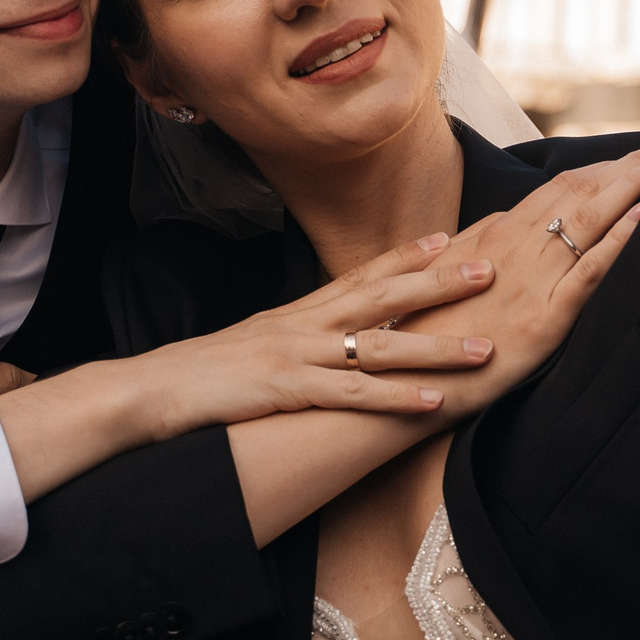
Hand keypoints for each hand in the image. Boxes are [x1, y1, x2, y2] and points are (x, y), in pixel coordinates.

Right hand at [0, 232, 514, 499]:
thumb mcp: (253, 347)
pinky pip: (353, 396)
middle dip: (440, 282)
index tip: (452, 236)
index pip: (360, 274)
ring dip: (437, 347)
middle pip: (382, 296)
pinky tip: (434, 403)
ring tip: (485, 348)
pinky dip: (397, 399)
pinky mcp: (287, 392)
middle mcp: (303, 324)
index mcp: (296, 313)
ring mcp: (296, 356)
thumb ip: (292, 340)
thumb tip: (322, 341)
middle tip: (492, 266)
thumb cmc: (200, 378)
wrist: (147, 393)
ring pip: (380, 347)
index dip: (407, 255)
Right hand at [389, 146, 639, 419]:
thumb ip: (479, 238)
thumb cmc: (427, 326)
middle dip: (625, 168)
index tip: (628, 156)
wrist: (411, 378)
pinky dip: (619, 238)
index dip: (597, 168)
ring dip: (632, 188)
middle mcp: (517, 248)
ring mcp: (534, 281)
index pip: (557, 187)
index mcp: (496, 233)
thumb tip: (510, 213)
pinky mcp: (546, 318)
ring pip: (590, 220)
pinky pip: (590, 271)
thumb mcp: (444, 268)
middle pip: (580, 193)